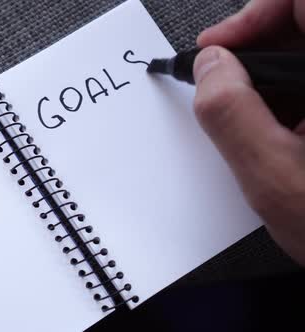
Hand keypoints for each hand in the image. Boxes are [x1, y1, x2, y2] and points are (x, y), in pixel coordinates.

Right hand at [192, 0, 304, 264]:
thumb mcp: (273, 177)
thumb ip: (231, 113)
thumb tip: (209, 67)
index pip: (303, 1)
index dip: (256, 14)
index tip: (220, 47)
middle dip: (256, 46)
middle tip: (220, 76)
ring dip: (271, 75)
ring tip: (247, 114)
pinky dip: (289, 95)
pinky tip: (277, 126)